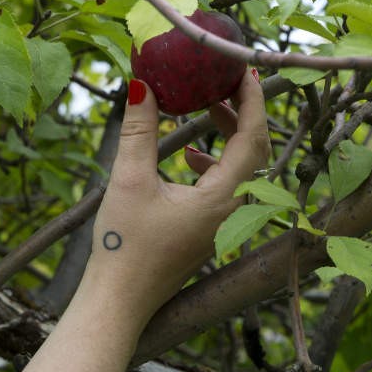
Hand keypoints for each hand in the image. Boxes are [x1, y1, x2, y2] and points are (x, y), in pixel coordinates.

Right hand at [79, 69, 268, 323]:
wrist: (118, 303)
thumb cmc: (123, 248)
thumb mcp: (129, 180)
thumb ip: (140, 130)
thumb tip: (142, 84)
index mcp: (223, 197)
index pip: (253, 137)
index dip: (253, 99)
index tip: (245, 68)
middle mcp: (232, 210)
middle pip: (253, 150)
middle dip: (242, 111)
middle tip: (224, 78)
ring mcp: (224, 223)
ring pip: (241, 168)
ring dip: (228, 134)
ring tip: (206, 105)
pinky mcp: (209, 230)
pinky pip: (226, 185)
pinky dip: (214, 161)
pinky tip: (188, 155)